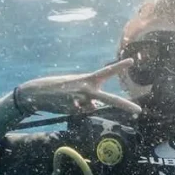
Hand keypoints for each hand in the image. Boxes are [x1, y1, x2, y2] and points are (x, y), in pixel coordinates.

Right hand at [14, 59, 140, 114]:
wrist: (36, 92)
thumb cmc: (57, 88)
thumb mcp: (76, 87)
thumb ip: (89, 95)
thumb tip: (96, 106)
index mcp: (87, 79)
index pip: (107, 72)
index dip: (119, 66)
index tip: (132, 61)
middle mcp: (86, 88)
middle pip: (109, 98)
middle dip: (124, 105)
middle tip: (138, 111)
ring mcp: (80, 99)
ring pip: (90, 108)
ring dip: (82, 106)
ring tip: (69, 100)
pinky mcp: (72, 109)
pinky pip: (79, 113)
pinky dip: (74, 110)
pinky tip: (63, 105)